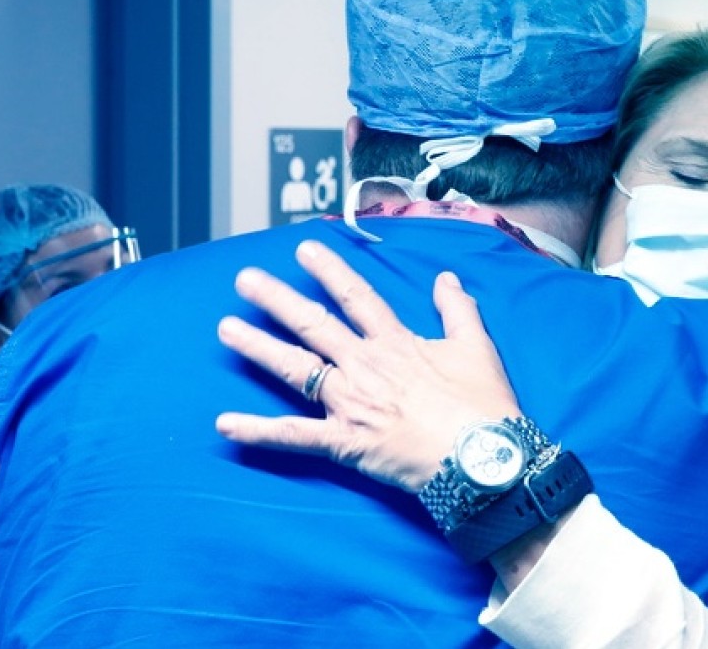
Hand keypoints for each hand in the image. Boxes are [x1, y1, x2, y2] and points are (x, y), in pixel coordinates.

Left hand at [215, 240, 521, 492]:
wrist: (482, 458)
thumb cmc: (483, 405)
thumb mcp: (477, 347)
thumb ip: (458, 309)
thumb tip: (447, 279)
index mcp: (396, 342)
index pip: (356, 296)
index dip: (329, 271)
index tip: (304, 249)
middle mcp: (365, 365)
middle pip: (313, 324)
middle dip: (276, 299)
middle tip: (244, 279)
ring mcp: (350, 403)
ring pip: (296, 368)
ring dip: (258, 347)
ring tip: (226, 329)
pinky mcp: (344, 441)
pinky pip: (294, 436)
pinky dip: (259, 431)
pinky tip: (225, 424)